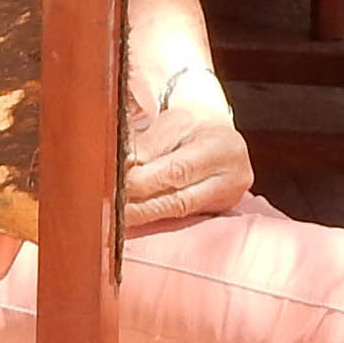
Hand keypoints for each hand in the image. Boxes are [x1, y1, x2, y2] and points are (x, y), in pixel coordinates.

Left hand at [122, 91, 252, 232]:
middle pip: (179, 199)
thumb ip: (147, 146)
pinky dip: (156, 218)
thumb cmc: (192, 125)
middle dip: (140, 206)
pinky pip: (183, 218)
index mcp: (221, 148)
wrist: (219, 133)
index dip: (143, 182)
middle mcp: (232, 177)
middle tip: (111, 208)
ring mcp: (228, 199)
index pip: (178, 170)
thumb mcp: (172, 124)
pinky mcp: (219, 211)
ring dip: (144, 216)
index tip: (115, 185)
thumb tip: (121, 167)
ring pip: (179, 213)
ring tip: (117, 217)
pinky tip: (135, 218)